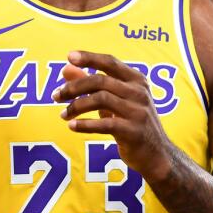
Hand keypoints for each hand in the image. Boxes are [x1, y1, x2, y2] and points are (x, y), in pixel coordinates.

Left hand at [51, 50, 175, 182]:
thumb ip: (90, 84)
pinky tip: (72, 126)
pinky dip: (85, 124)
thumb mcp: (114, 100)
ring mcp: (138, 111)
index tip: (68, 56)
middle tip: (56, 95)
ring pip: (100, 99)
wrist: (157, 155)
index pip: (110, 62)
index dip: (89, 57)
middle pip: (100, 80)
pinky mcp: (133, 132)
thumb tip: (65, 68)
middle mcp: (139, 92)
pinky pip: (104, 124)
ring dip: (76, 106)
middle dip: (74, 87)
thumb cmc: (132, 122)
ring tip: (63, 115)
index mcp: (136, 80)